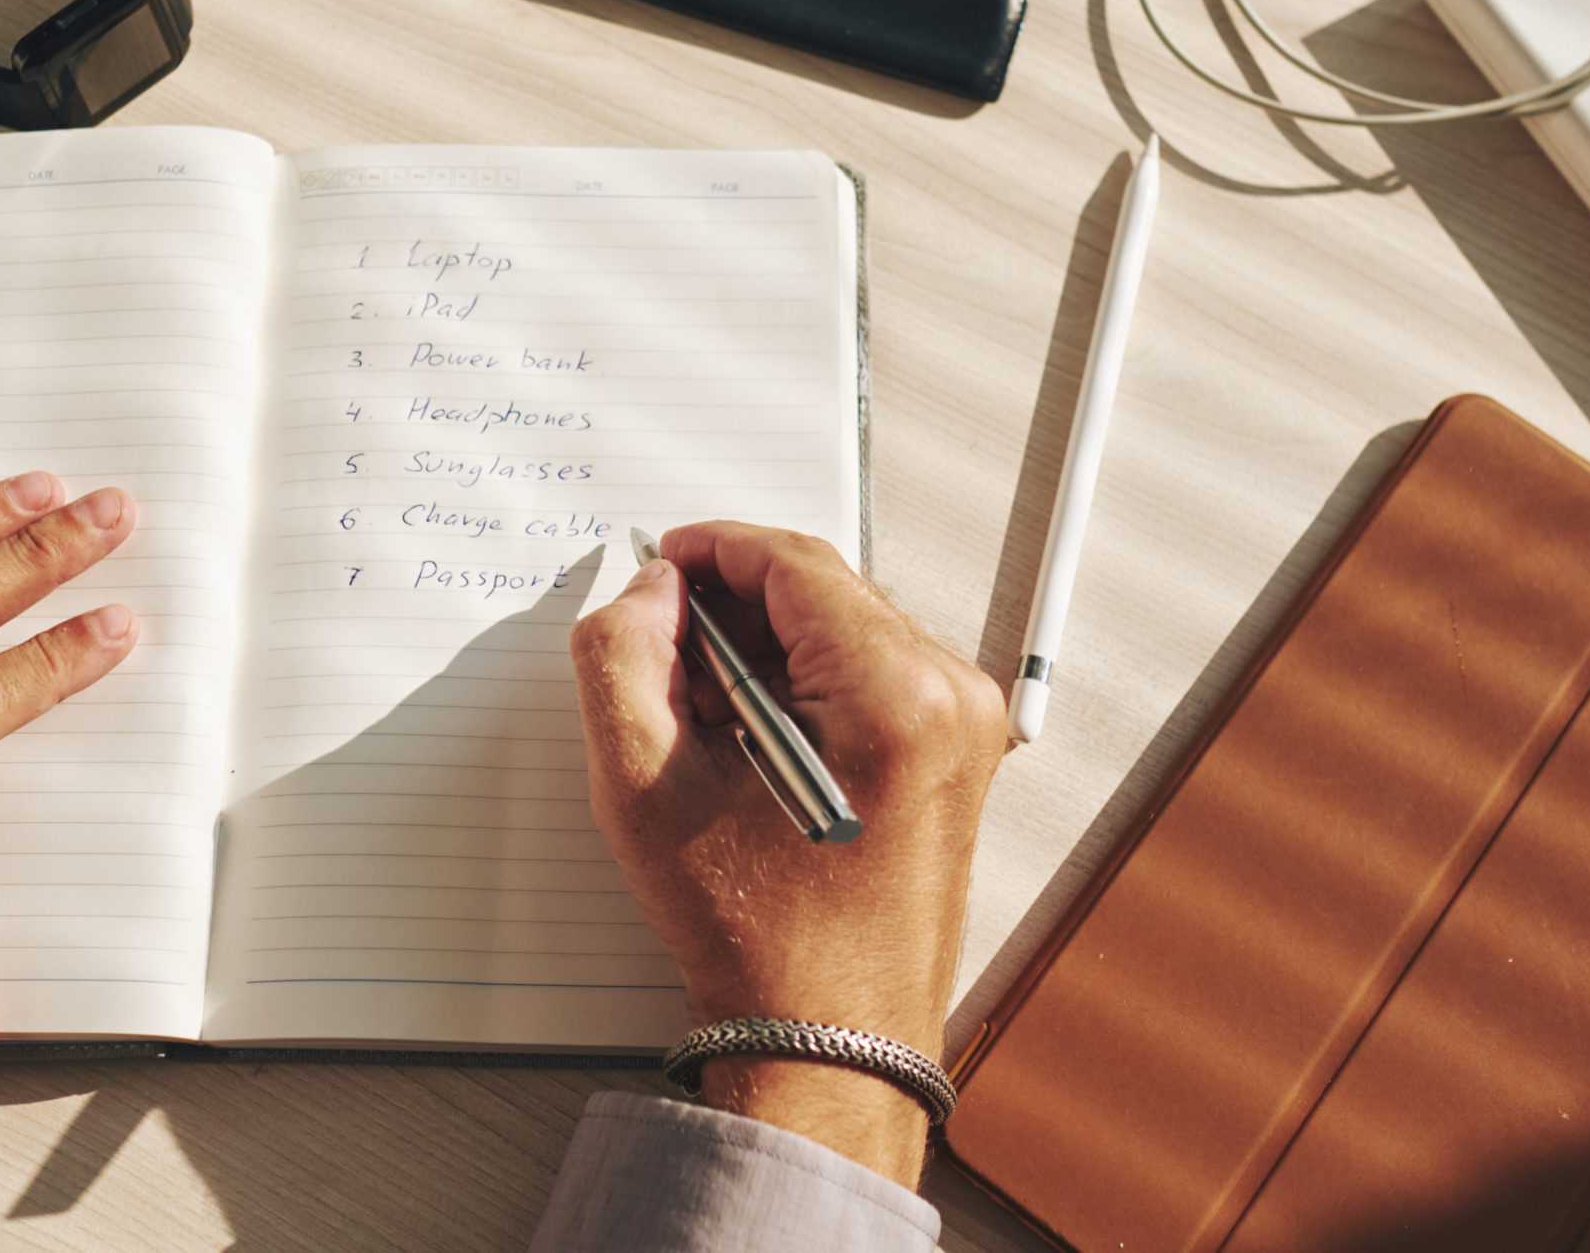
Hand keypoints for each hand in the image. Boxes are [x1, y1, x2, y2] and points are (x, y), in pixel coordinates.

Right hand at [569, 522, 1007, 1183]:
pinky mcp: (960, 754)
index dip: (715, 550)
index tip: (660, 564)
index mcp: (892, 692)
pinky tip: (753, 736)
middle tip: (663, 649)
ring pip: (849, 628)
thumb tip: (648, 592)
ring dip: (771, 644)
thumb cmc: (754, 934)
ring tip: (703, 709)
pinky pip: (875, 674)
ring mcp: (966, 726)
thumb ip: (623, 661)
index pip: (795, 563)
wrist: (831, 1039)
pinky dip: (808, 681)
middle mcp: (949, 695)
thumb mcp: (646, 789)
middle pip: (826, 590)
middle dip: (737, 605)